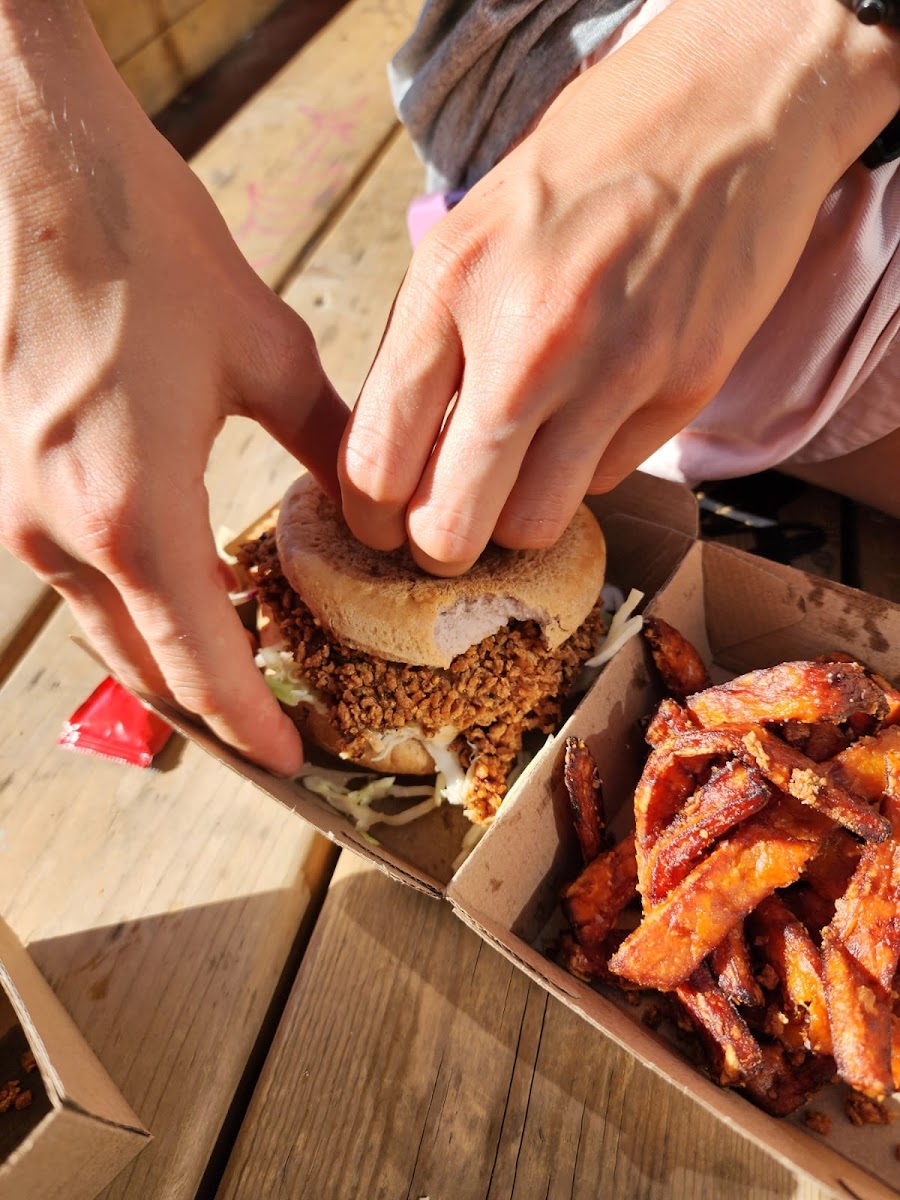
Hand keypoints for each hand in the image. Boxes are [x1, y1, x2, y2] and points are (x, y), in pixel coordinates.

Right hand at [0, 8, 347, 773]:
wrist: (31, 172)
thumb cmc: (142, 249)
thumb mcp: (264, 353)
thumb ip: (327, 441)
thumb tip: (380, 495)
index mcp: (132, 515)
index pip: (200, 662)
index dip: (251, 723)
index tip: (292, 761)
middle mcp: (59, 534)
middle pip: (143, 666)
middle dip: (211, 707)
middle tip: (273, 725)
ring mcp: (20, 511)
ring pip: (104, 628)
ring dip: (170, 658)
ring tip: (241, 671)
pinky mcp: (7, 480)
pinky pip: (76, 578)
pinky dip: (133, 603)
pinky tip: (182, 588)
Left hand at [340, 0, 899, 574]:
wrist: (725, 112)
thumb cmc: (583, 167)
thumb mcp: (469, 233)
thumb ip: (428, 342)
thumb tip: (400, 451)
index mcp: (449, 289)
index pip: (377, 459)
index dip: (370, 517)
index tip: (380, 526)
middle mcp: (525, 340)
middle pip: (450, 523)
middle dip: (437, 548)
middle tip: (444, 537)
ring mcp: (612, 370)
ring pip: (534, 527)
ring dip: (518, 520)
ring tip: (521, 479)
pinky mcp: (683, 387)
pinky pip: (607, 479)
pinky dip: (589, 467)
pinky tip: (596, 411)